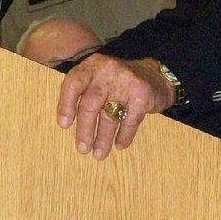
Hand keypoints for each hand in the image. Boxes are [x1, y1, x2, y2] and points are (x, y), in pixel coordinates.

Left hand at [56, 53, 174, 158]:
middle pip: (90, 104)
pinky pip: (129, 121)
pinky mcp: (142, 94)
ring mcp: (126, 81)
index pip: (73, 84)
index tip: (64, 125)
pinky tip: (120, 144)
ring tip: (99, 154)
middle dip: (85, 130)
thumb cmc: (118, 82)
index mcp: (92, 65)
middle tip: (82, 149)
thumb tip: (65, 123)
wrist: (156, 75)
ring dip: (103, 138)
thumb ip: (82, 92)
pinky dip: (124, 136)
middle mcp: (107, 70)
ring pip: (109, 115)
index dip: (66, 105)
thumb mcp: (98, 77)